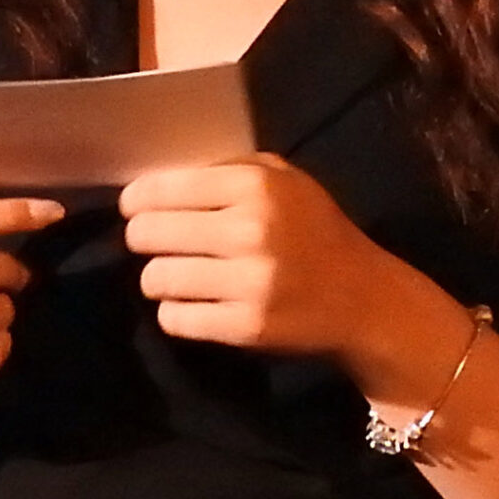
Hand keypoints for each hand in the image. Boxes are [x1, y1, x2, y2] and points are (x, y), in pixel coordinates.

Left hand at [118, 153, 397, 355]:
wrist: (362, 296)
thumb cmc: (316, 230)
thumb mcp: (286, 180)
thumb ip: (229, 171)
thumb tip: (160, 181)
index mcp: (256, 186)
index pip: (161, 190)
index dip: (137, 200)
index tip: (136, 208)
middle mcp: (250, 230)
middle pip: (146, 234)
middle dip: (145, 239)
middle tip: (157, 244)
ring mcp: (248, 282)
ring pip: (154, 279)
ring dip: (159, 278)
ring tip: (180, 276)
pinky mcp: (245, 327)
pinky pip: (174, 318)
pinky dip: (177, 313)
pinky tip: (198, 304)